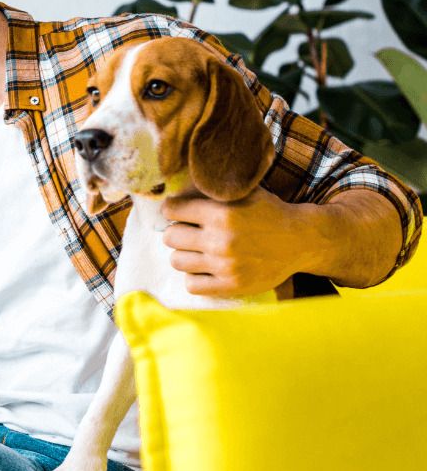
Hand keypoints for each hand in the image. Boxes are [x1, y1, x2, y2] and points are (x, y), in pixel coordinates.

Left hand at [160, 189, 302, 297]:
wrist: (301, 241)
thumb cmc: (269, 212)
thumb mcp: (245, 191)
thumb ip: (214, 187)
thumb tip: (178, 184)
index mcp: (221, 213)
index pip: (171, 210)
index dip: (173, 209)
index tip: (179, 211)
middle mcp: (221, 240)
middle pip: (170, 237)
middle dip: (177, 231)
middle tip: (189, 231)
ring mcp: (225, 266)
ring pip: (177, 261)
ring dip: (184, 254)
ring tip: (196, 250)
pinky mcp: (232, 286)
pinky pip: (192, 285)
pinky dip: (194, 277)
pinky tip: (204, 268)